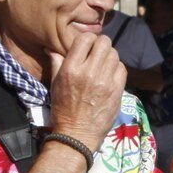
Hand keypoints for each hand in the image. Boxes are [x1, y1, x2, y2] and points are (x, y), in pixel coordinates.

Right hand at [46, 31, 127, 151]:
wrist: (78, 133)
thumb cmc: (63, 109)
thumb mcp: (55, 85)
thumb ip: (56, 63)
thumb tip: (51, 48)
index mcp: (71, 68)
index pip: (85, 38)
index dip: (88, 39)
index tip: (88, 46)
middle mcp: (89, 72)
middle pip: (104, 42)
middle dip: (101, 45)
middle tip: (98, 53)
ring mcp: (105, 81)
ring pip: (114, 54)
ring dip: (110, 56)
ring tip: (104, 65)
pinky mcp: (117, 90)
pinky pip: (122, 68)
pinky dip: (117, 68)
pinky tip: (111, 75)